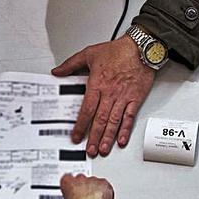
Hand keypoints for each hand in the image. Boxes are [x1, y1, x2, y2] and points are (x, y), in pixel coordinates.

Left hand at [52, 36, 154, 155]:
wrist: (141, 48)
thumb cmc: (118, 50)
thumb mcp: (89, 53)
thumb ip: (71, 64)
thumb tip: (57, 71)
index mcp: (97, 83)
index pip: (86, 109)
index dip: (80, 125)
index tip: (76, 136)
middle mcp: (110, 93)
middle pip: (100, 119)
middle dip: (93, 136)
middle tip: (89, 150)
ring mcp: (124, 97)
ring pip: (114, 121)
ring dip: (107, 137)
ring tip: (102, 149)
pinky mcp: (136, 99)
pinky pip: (130, 117)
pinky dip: (126, 130)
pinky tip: (121, 140)